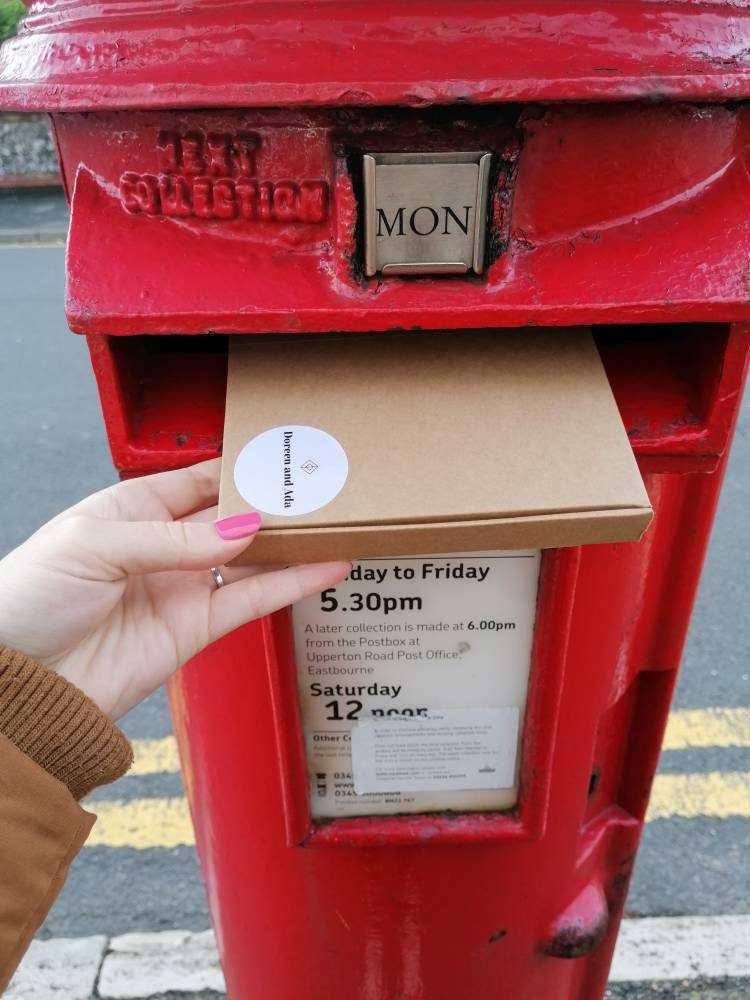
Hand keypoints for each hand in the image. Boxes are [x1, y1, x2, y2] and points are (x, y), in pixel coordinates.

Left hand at [0, 459, 349, 718]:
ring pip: (251, 558)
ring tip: (336, 523)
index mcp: (130, 510)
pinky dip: (291, 585)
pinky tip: (324, 568)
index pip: (196, 480)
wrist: (19, 684)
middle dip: (273, 504)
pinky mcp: (196, 629)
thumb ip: (171, 538)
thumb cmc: (28, 599)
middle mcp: (162, 546)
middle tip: (318, 489)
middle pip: (232, 518)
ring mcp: (182, 588)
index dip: (237, 467)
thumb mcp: (94, 545)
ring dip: (291, 543)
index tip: (279, 456)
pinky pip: (252, 601)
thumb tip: (240, 528)